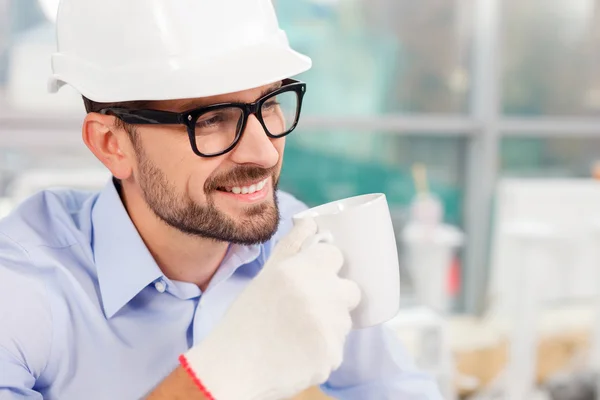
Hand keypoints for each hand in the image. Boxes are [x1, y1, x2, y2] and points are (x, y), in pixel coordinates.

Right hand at [181, 219, 360, 399]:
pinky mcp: (333, 355)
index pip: (335, 255)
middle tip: (308, 306)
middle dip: (334, 296)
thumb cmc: (245, 319)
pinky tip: (298, 352)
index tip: (312, 276)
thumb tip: (311, 222)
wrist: (233, 368)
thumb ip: (292, 246)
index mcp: (302, 269)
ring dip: (329, 324)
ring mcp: (330, 327)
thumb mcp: (265, 275)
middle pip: (351, 289)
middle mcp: (322, 294)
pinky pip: (337, 347)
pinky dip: (322, 350)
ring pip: (345, 320)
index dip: (324, 265)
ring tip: (297, 333)